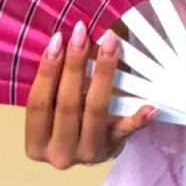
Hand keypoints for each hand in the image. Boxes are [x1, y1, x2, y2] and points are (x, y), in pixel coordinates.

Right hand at [24, 21, 156, 168]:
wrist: (90, 147)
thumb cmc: (64, 118)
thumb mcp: (51, 106)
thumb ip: (53, 81)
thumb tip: (63, 36)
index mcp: (36, 144)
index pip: (38, 104)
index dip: (47, 70)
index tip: (57, 38)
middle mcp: (60, 153)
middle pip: (67, 104)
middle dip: (75, 64)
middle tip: (82, 32)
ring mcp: (89, 153)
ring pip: (96, 110)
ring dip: (104, 73)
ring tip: (110, 44)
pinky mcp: (115, 148)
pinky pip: (127, 131)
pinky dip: (138, 118)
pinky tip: (150, 105)